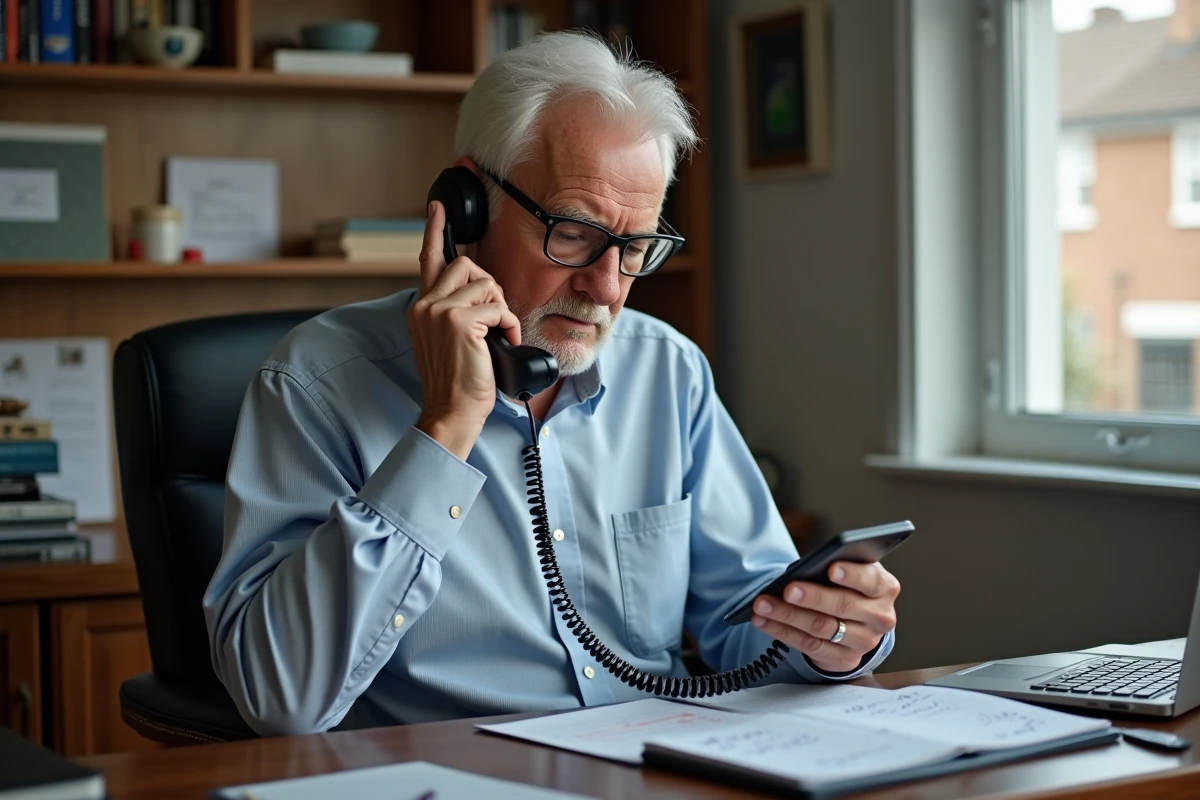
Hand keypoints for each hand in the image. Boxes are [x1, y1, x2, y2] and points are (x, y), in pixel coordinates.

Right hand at [408, 200, 520, 459]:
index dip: (434, 231)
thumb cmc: (458, 382)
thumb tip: (483, 295)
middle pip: (466, 263)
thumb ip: (456, 314)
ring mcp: (439, 311)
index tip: (438, 208)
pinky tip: (505, 343)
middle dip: (489, 285)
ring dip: (501, 309)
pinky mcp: (459, 322)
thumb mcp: (450, 342)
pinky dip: (509, 325)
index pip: (428, 260)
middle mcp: (425, 304)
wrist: (451, 411)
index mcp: (421, 308)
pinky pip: (498, 308)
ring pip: (485, 284)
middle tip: (495, 317)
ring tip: (499, 335)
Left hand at [750, 562, 899, 673]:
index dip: (852, 575)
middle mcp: (880, 617)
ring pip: (823, 628)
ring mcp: (864, 642)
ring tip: (762, 604)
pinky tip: (764, 621)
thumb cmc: (848, 585)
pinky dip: (783, 632)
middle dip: (813, 597)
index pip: (871, 580)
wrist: (858, 621)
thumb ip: (836, 568)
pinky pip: (810, 646)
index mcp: (884, 588)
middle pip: (844, 606)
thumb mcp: (850, 571)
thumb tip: (805, 570)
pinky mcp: (844, 660)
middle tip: (787, 589)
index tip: (831, 568)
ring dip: (788, 616)